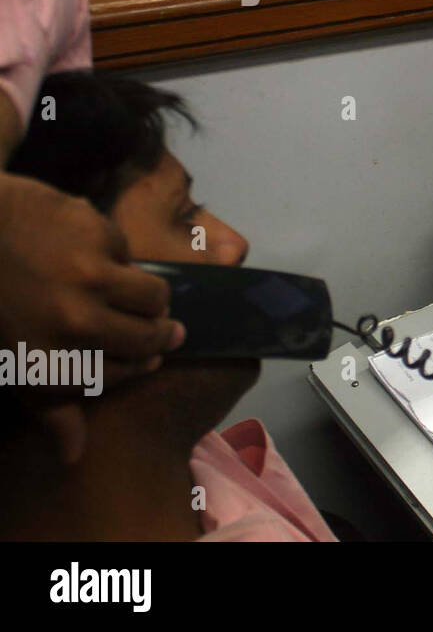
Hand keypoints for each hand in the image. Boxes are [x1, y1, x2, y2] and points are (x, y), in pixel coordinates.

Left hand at [0, 172, 182, 462]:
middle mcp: (77, 320)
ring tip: (135, 292)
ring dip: (148, 295)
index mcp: (51, 360)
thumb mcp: (11, 366)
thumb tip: (74, 456)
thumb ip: (49, 407)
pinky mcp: (97, 232)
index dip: (139, 364)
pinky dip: (114, 255)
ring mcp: (90, 273)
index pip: (125, 372)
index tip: (147, 356)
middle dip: (157, 334)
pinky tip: (86, 251)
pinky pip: (127, 252)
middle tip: (161, 326)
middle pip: (149, 337)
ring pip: (154, 295)